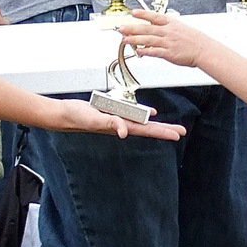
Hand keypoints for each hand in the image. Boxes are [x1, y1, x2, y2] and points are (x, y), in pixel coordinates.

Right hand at [57, 98, 185, 140]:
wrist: (64, 114)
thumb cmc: (77, 117)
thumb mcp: (95, 118)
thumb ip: (110, 123)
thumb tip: (124, 131)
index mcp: (121, 126)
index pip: (147, 130)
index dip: (163, 132)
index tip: (178, 134)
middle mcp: (122, 124)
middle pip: (148, 128)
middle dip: (165, 129)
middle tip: (181, 131)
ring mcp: (118, 118)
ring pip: (142, 121)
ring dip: (156, 124)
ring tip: (170, 126)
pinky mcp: (113, 112)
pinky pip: (132, 113)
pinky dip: (142, 113)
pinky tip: (149, 112)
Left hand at [118, 9, 206, 68]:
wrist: (204, 50)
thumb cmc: (194, 40)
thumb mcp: (181, 28)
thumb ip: (167, 29)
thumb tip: (155, 31)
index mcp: (171, 23)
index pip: (155, 16)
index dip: (143, 14)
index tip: (133, 13)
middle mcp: (168, 31)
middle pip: (147, 28)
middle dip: (132, 28)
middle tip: (121, 28)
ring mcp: (168, 42)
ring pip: (148, 39)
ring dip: (135, 39)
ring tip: (125, 40)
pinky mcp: (169, 53)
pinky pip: (154, 51)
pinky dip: (145, 51)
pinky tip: (138, 51)